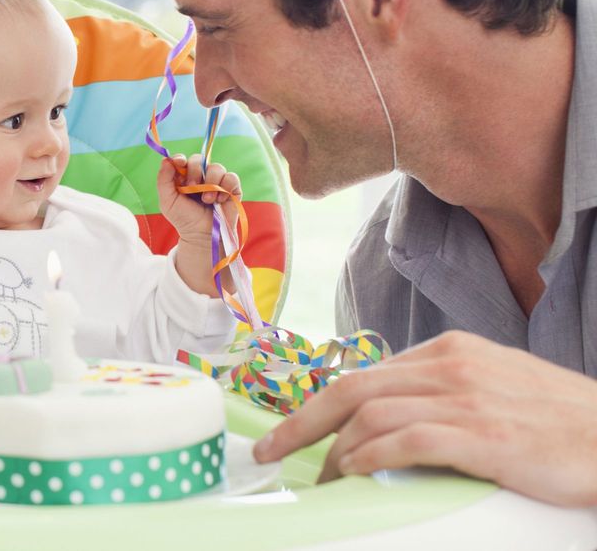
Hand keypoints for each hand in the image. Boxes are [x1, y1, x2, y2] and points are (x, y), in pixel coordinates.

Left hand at [158, 153, 239, 294]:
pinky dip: (225, 187)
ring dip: (211, 182)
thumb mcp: (167, 201)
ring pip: (217, 167)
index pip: (182, 159)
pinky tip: (219, 200)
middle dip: (195, 172)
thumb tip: (166, 159)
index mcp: (183, 177)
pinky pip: (231, 177)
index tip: (179, 163)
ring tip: (207, 200)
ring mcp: (217, 181)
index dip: (180, 158)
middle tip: (192, 187)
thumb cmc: (184, 218)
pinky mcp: (231, 188)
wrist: (202, 235)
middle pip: (199, 159)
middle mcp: (200, 176)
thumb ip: (164, 180)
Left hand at [253, 330, 596, 506]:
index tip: (293, 430)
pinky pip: (405, 440)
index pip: (367, 374)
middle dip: (301, 421)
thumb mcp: (498, 389)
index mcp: (451, 352)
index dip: (322, 404)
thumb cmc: (563, 423)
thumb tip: (393, 423)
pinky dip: (369, 456)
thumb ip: (446, 396)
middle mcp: (451, 365)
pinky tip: (352, 474)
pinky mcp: (482, 434)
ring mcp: (466, 397)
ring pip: (370, 414)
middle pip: (352, 387)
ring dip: (333, 451)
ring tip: (319, 480)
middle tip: (270, 451)